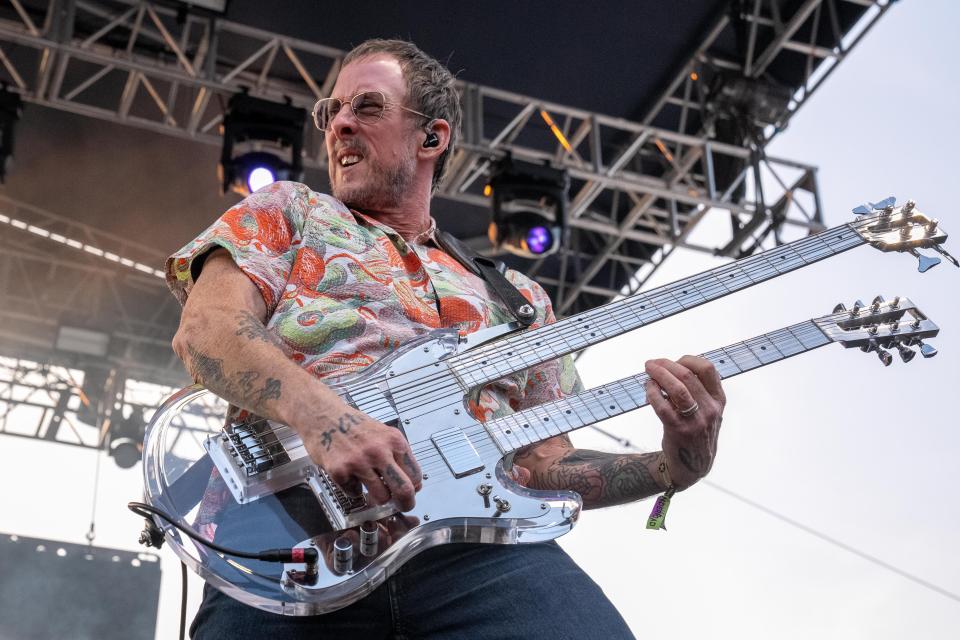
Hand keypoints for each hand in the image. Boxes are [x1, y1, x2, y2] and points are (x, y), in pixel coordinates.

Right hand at [300, 408, 421, 510]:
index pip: (415, 474)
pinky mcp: (340, 471)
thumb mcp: (383, 434)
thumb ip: (397, 456)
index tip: (410, 492)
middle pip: (403, 489)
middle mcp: (379, 451)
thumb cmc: (353, 425)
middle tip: (401, 506)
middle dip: (405, 503)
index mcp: (394, 441)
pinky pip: (354, 493)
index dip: (414, 487)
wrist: (323, 415)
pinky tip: (350, 476)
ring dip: (377, 498)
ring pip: (381, 497)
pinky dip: (354, 489)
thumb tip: (412, 482)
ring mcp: (359, 462)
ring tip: (371, 489)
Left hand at [644, 355, 724, 488]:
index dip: (687, 359)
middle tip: (651, 363)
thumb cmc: (696, 432)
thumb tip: (674, 365)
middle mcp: (710, 410)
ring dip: (659, 375)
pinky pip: (662, 406)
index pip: (707, 369)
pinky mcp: (678, 430)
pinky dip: (652, 393)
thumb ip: (700, 390)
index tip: (673, 361)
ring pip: (676, 388)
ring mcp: (695, 421)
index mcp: (718, 401)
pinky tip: (648, 389)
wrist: (692, 465)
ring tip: (648, 371)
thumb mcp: (708, 411)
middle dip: (666, 365)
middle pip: (687, 375)